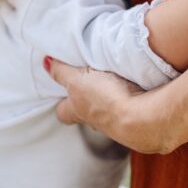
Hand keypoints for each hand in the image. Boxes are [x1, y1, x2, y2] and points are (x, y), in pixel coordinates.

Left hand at [45, 58, 173, 153]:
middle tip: (90, 85)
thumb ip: (62, 72)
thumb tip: (45, 63)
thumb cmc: (106, 100)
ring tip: (116, 82)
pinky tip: (138, 87)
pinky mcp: (140, 119)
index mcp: (79, 111)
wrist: (142, 118)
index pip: (64, 113)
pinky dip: (133, 99)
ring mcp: (120, 124)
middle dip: (88, 102)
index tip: (61, 93)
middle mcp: (97, 122)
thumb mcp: (78, 80)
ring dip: (112, 100)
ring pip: (111, 112)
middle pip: (87, 115)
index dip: (62, 104)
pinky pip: (133, 108)